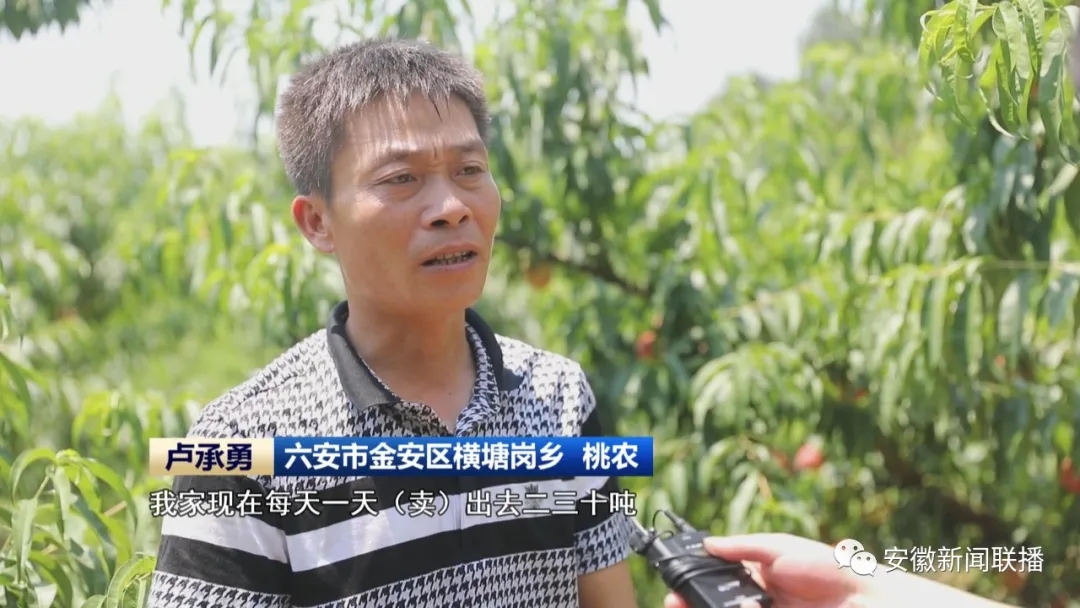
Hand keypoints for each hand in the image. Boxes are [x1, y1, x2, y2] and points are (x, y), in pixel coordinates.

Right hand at [663, 533, 867, 607]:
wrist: (863, 599)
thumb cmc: (825, 566)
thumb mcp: (779, 547)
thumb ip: (742, 547)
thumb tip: (707, 543)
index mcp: (756, 577)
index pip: (716, 582)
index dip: (694, 583)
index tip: (676, 586)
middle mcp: (757, 601)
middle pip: (716, 604)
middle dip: (693, 601)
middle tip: (676, 603)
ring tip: (693, 606)